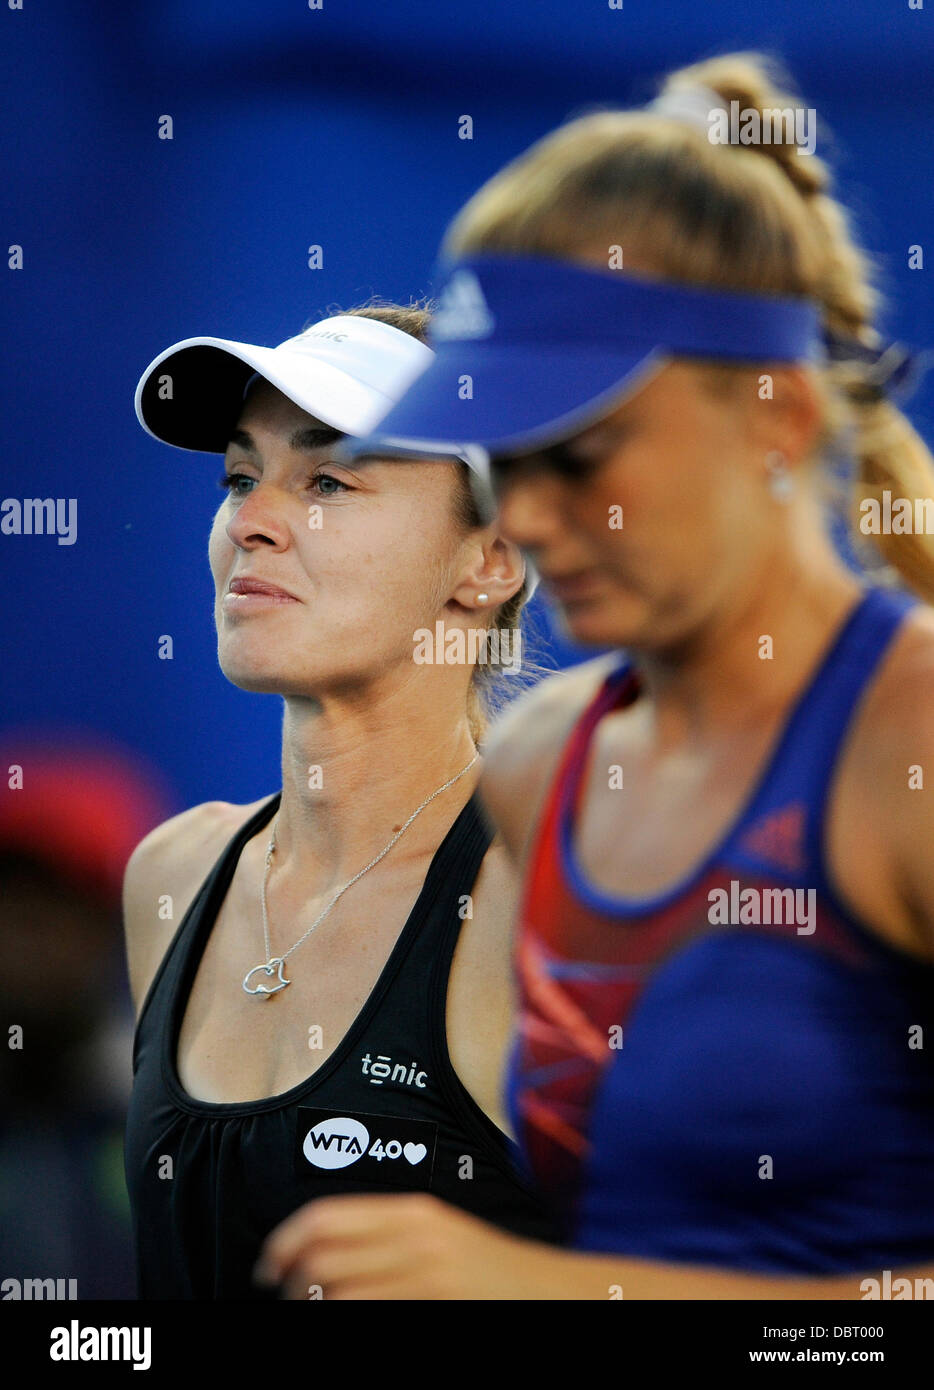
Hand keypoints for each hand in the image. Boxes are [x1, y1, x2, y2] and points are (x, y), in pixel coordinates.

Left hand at [254, 1191, 563, 1299]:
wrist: (554, 1294)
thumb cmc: (495, 1276)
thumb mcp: (442, 1239)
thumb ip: (390, 1237)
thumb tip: (322, 1256)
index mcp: (413, 1210)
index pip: (324, 1217)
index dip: (283, 1243)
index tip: (267, 1267)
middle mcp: (416, 1235)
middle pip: (321, 1257)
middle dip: (291, 1285)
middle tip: (288, 1301)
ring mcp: (426, 1273)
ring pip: (336, 1292)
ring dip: (315, 1308)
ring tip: (316, 1316)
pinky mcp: (436, 1304)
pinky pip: (366, 1314)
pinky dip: (344, 1322)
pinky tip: (344, 1327)